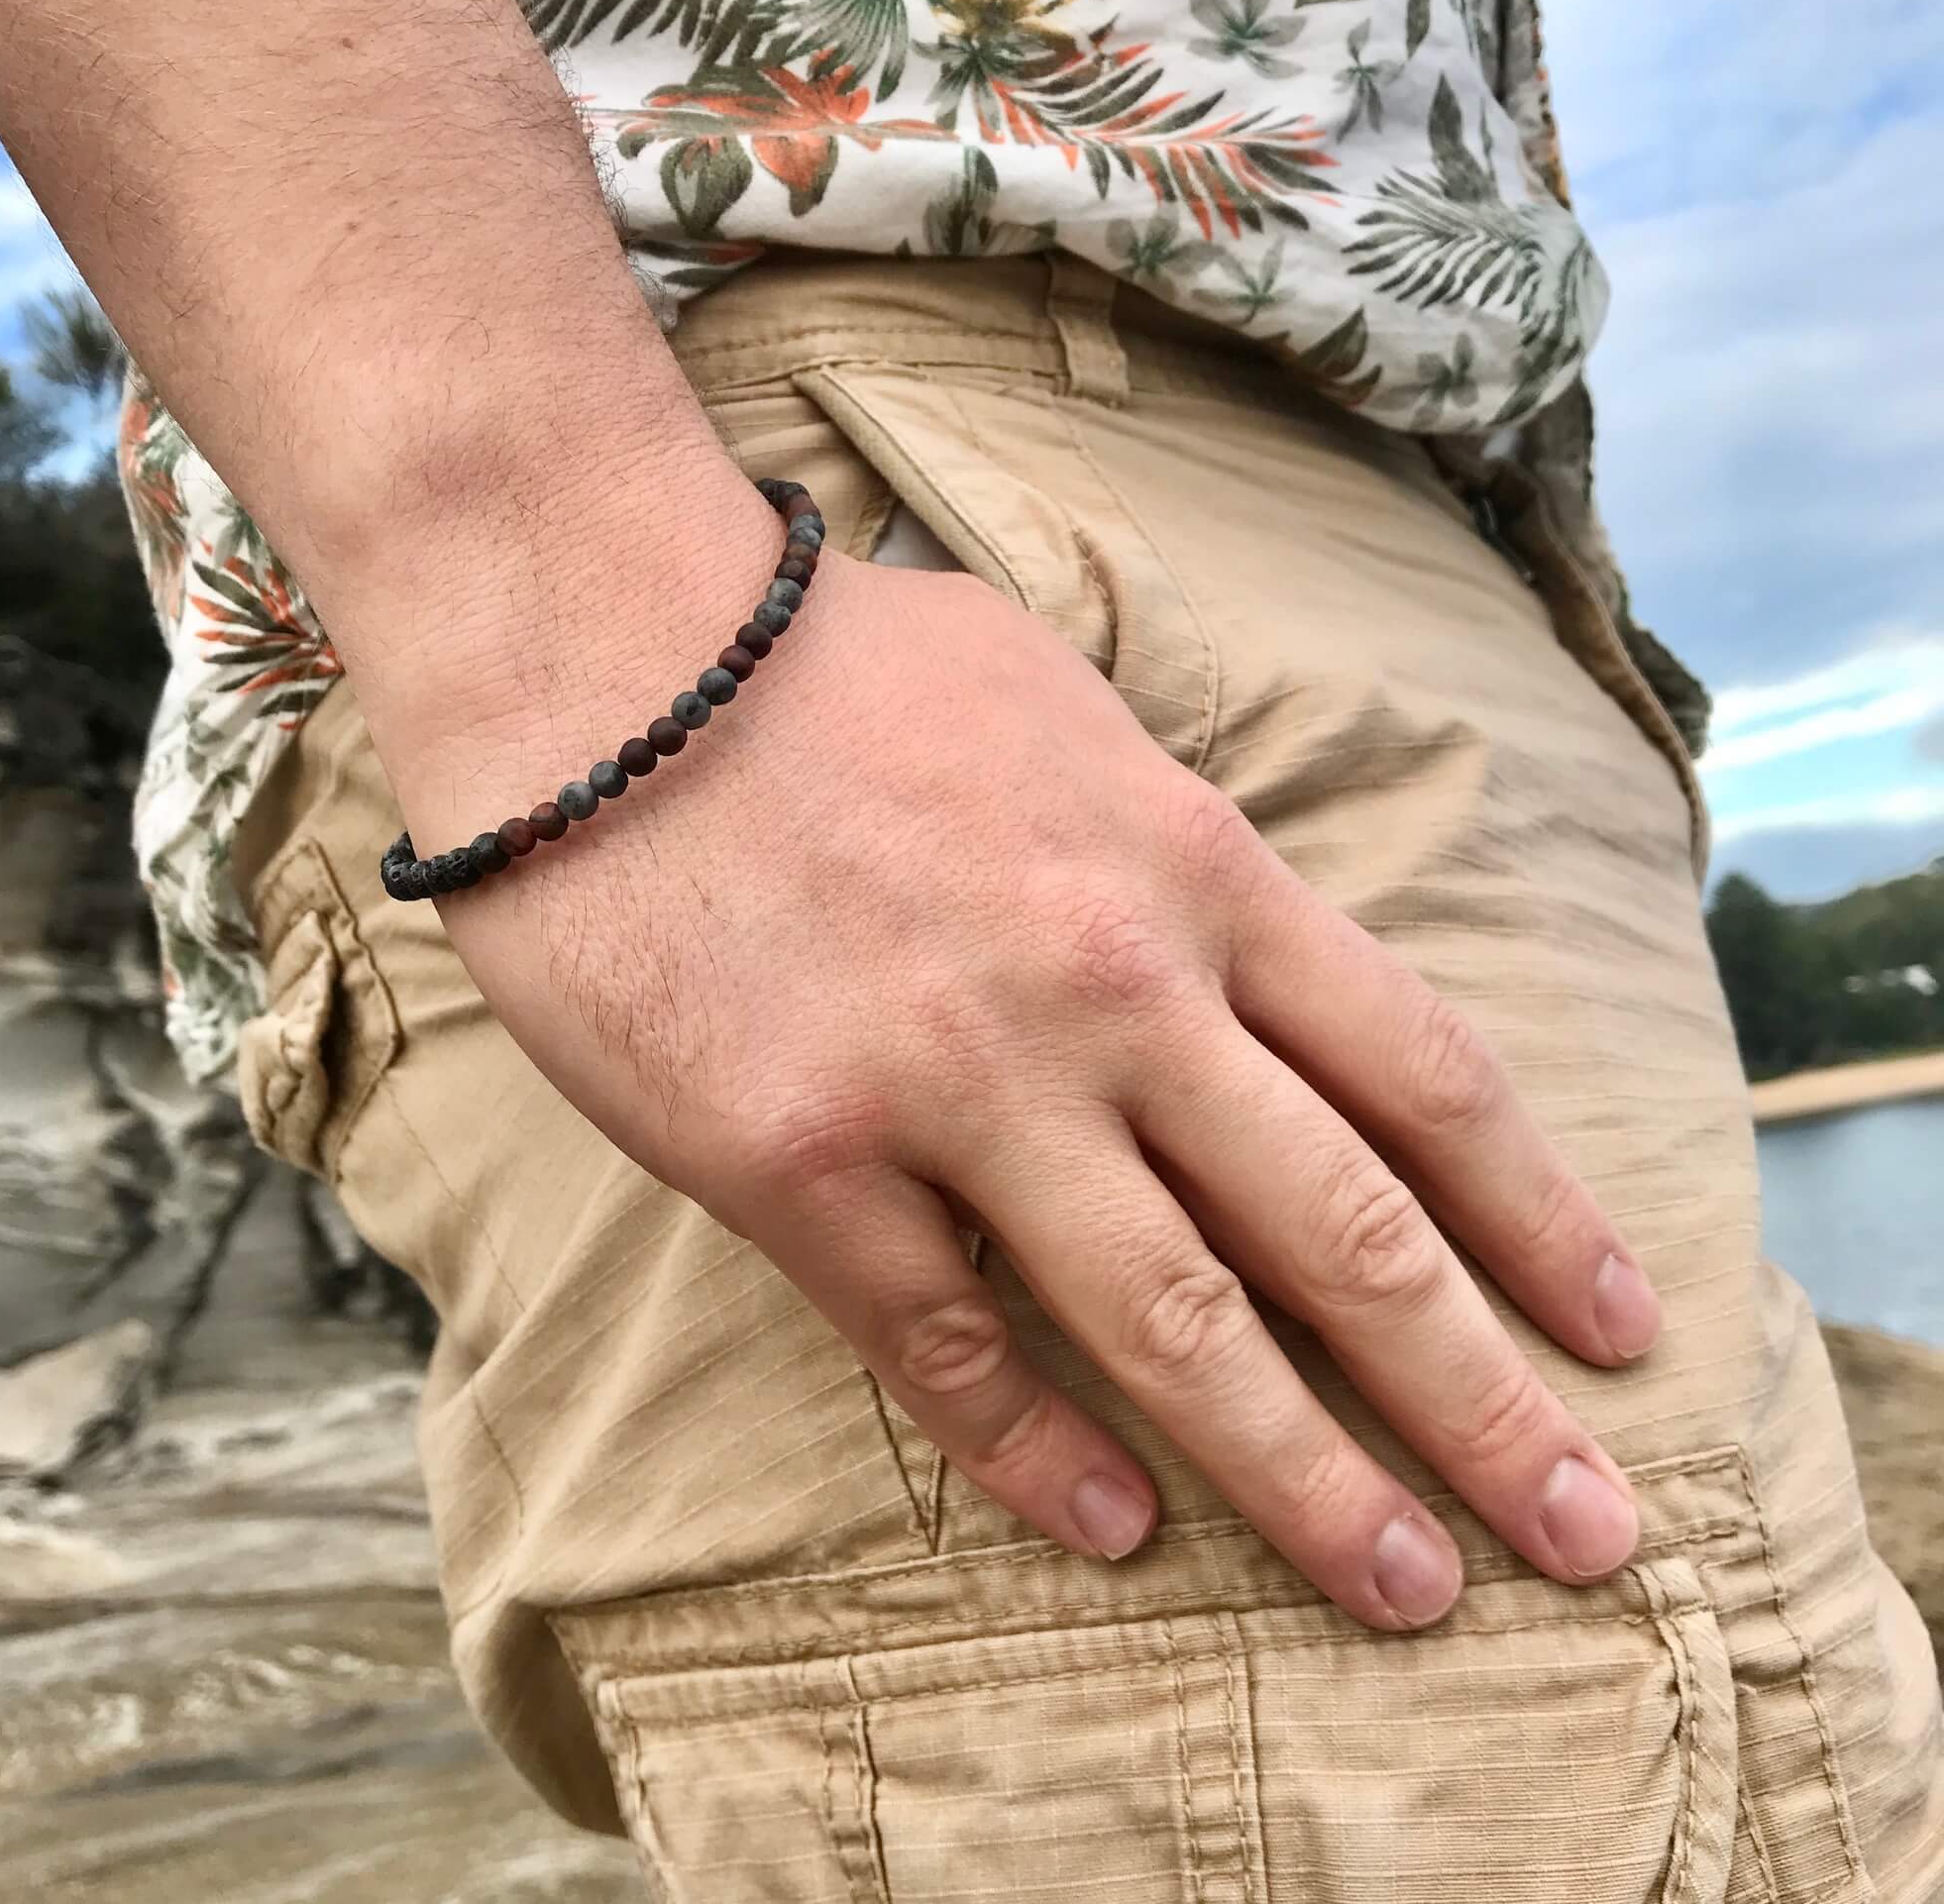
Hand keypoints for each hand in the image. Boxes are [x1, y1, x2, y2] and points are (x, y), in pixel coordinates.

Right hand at [409, 547, 1658, 1630]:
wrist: (606, 642)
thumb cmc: (837, 664)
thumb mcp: (1072, 710)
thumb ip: (1177, 846)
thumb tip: (1244, 954)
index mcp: (1192, 870)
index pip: (1423, 1077)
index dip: (1542, 1217)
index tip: (1620, 1325)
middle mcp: (1112, 990)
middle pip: (1347, 1234)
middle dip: (1482, 1398)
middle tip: (1582, 1531)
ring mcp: (957, 1081)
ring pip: (1174, 1322)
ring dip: (1303, 1472)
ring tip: (1399, 1583)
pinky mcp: (798, 1156)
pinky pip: (947, 1341)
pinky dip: (1037, 1452)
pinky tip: (1114, 1526)